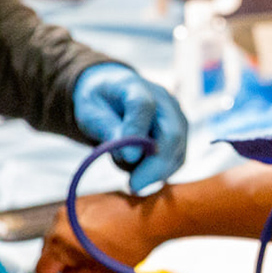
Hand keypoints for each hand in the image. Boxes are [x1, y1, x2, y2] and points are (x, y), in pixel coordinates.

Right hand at [36, 192, 164, 272]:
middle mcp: (59, 220)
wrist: (150, 217)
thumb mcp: (99, 272)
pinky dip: (74, 240)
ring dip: (66, 255)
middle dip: (57, 272)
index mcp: (60, 239)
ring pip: (59, 238)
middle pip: (48, 252)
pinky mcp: (82, 201)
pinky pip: (70, 225)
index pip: (43, 269)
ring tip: (82, 268)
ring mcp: (70, 208)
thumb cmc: (128, 245)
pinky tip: (90, 249)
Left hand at [71, 64, 188, 192]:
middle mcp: (163, 100)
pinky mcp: (181, 133)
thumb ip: (107, 128)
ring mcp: (176, 116)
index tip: (127, 158)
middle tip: (134, 185)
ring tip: (133, 181)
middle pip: (171, 133)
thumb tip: (128, 154)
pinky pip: (178, 158)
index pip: (143, 106)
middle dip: (155, 165)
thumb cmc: (99, 103)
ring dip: (158, 173)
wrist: (113, 94)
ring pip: (178, 150)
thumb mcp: (90, 112)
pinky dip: (162, 173)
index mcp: (135, 87)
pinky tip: (143, 177)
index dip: (137, 132)